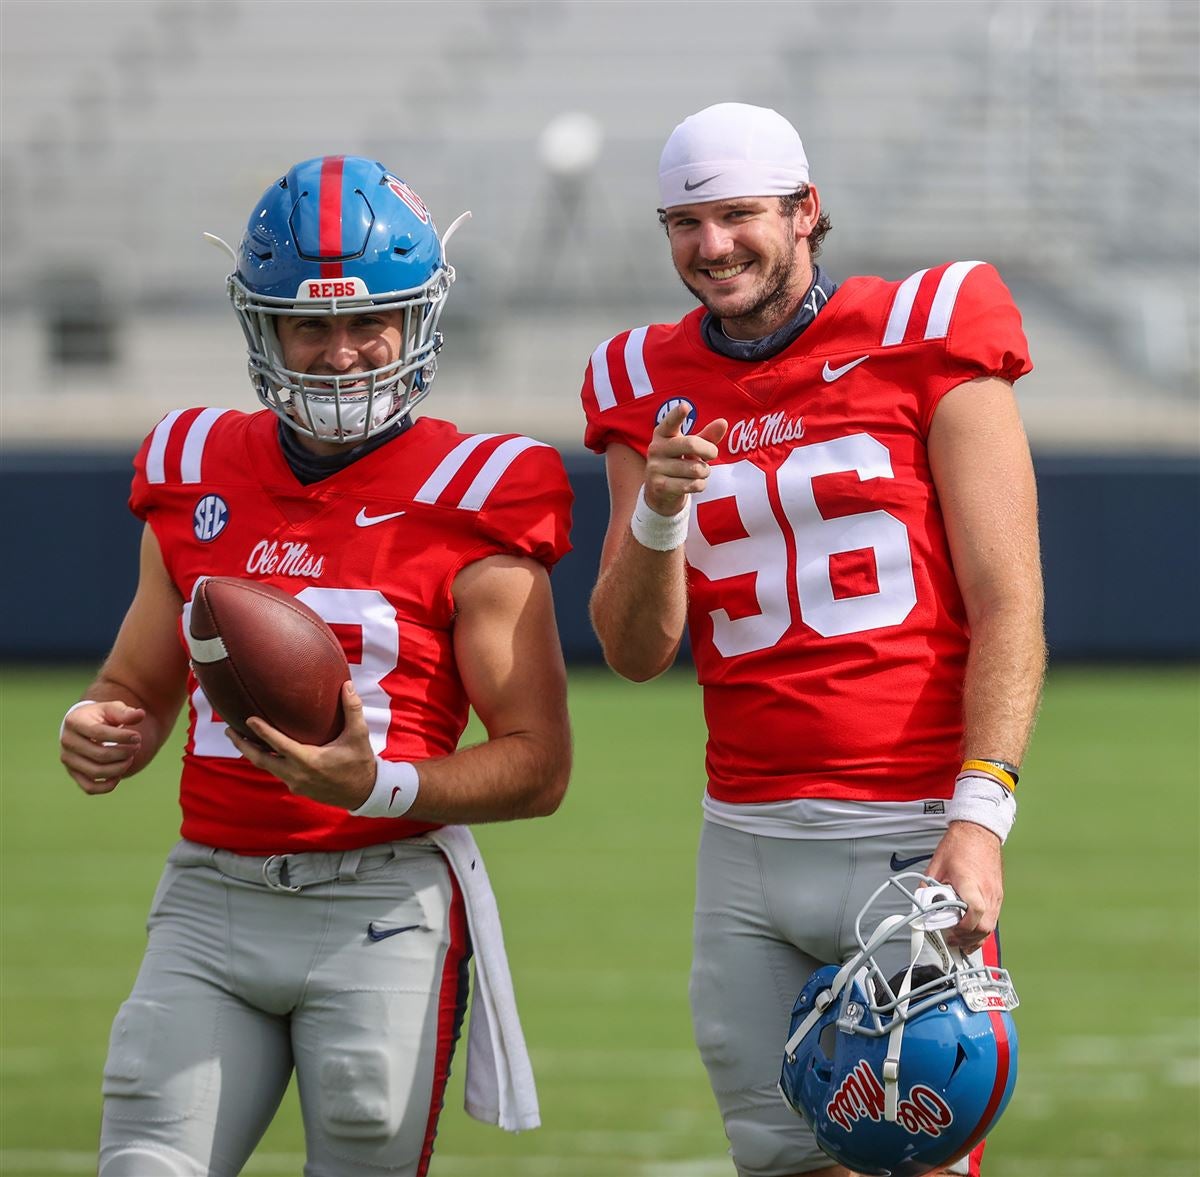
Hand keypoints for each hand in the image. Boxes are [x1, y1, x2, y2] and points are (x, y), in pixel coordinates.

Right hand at [59, 700, 144, 793]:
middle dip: (124, 752)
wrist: (84, 727)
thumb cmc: (101, 716)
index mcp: (74, 721)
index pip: (99, 733)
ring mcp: (68, 760)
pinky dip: (107, 786)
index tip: (138, 736)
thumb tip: (141, 715)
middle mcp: (67, 742)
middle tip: (136, 747)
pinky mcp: (73, 773)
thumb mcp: (112, 709)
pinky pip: (89, 788)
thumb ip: (125, 713)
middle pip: (100, 754)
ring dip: (119, 768)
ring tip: (130, 758)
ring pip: (95, 772)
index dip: (122, 737)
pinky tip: (119, 775)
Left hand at [229, 681, 376, 809]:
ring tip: (240, 739)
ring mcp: (295, 783)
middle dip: (243, 745)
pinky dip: (266, 761)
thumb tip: (347, 685)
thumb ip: (352, 710)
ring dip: (252, 753)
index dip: (262, 731)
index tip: (248, 719)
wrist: (364, 792)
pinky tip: (264, 752)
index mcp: (309, 761)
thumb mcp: (359, 736)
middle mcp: (297, 774)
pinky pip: (276, 772)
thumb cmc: (360, 763)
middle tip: (229, 731)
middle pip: (261, 759)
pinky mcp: (297, 788)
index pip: (279, 744)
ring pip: (266, 767)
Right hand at [643, 403, 727, 515]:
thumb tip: (723, 422)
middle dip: (709, 450)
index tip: (685, 407)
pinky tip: (695, 484)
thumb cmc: (679, 463)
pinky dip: (700, 485)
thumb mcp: (691, 448)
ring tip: (699, 473)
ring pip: (695, 469)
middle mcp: (655, 448)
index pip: (670, 422)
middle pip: (691, 444)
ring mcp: (655, 468)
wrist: (659, 492)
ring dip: (704, 472)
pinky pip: (691, 485)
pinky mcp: (659, 486)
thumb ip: (707, 436)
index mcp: (662, 434)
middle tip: (713, 454)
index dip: (677, 415)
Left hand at [926, 820, 1003, 952]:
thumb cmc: (960, 845)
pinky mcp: (998, 895)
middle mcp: (987, 891)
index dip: (964, 926)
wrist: (978, 831)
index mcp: (970, 882)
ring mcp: (995, 894)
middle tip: (952, 940)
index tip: (952, 930)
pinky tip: (971, 931)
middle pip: (985, 926)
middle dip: (968, 938)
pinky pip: (993, 918)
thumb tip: (920, 903)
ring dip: (976, 937)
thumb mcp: (936, 865)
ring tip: (960, 940)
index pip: (974, 910)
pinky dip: (982, 928)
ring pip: (991, 926)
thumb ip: (928, 886)